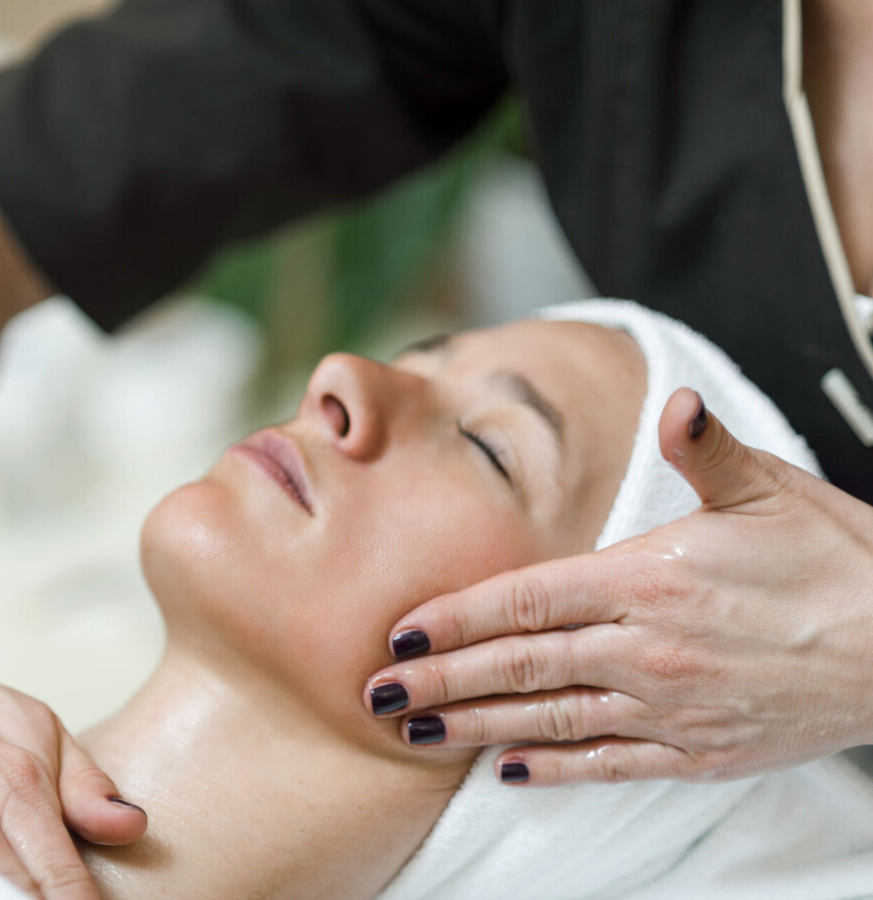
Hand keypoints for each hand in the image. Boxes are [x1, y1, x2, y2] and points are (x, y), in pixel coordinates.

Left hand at [364, 388, 872, 785]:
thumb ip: (705, 451)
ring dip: (476, 724)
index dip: (455, 617)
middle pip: (519, 664)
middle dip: (441, 679)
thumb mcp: (770, 491)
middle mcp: (645, 648)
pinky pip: (609, 764)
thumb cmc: (838, 562)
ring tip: (418, 731)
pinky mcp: (698, 751)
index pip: (525, 600)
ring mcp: (669, 707)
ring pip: (549, 718)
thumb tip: (675, 402)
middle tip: (376, 695)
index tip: (400, 631)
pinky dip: (554, 767)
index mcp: (647, 578)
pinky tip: (508, 771)